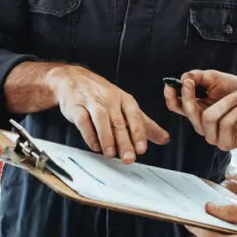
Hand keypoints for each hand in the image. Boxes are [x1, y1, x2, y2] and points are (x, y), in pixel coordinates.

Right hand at [50, 65, 169, 162]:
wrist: (72, 79)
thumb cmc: (101, 94)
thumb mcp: (125, 104)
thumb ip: (144, 123)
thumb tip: (164, 138)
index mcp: (123, 98)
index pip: (134, 114)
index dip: (138, 132)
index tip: (142, 148)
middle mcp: (109, 99)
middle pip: (118, 121)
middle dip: (124, 141)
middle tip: (129, 158)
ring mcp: (91, 101)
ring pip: (101, 119)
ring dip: (107, 138)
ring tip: (110, 153)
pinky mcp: (76, 106)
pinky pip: (83, 120)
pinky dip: (89, 135)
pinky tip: (94, 146)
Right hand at [164, 70, 236, 150]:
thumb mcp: (218, 79)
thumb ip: (200, 77)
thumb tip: (184, 77)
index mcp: (196, 107)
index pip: (176, 105)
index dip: (170, 96)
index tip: (171, 84)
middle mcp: (201, 123)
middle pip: (189, 111)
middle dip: (192, 94)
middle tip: (203, 82)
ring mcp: (212, 135)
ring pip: (209, 117)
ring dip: (227, 102)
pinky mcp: (225, 143)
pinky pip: (226, 124)